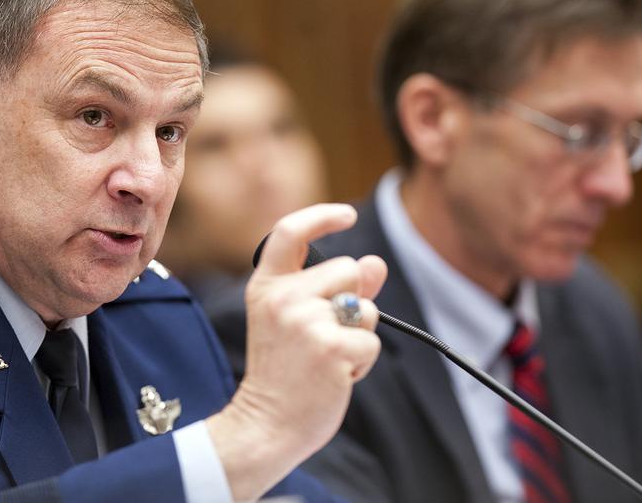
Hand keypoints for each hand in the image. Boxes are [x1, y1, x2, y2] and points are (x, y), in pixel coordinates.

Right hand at [206, 203, 386, 500]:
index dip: (321, 217)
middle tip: (322, 339)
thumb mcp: (300, 323)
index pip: (290, 232)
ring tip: (327, 360)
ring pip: (365, 307)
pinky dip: (362, 363)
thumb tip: (375, 262)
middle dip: (352, 300)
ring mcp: (305, 321)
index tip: (346, 215)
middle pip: (347, 269)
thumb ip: (338, 290)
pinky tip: (335, 376)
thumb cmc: (285, 374)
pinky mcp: (331, 347)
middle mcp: (282, 297)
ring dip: (358, 335)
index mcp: (266, 287)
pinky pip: (371, 342)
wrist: (266, 425)